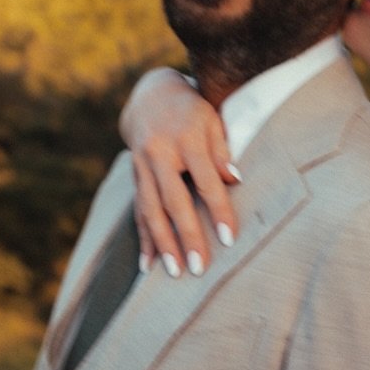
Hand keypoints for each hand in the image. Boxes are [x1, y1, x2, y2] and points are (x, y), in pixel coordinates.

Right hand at [121, 66, 240, 274]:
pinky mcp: (134, 178)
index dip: (218, 210)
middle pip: (173, 201)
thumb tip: (234, 179)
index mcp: (185, 139)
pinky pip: (138, 212)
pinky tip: (147, 265)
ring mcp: (142, 167)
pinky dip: (143, 239)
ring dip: (162, 244)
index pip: (206, 181)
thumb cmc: (193, 112)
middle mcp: (159, 153)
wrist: (150, 96)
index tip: (229, 239)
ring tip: (173, 272)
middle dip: (186, 236)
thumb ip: (221, 151)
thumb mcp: (212, 121)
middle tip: (197, 268)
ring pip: (151, 210)